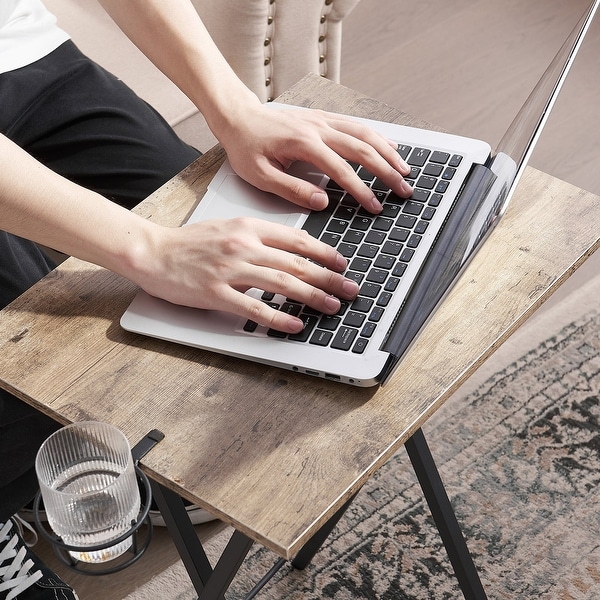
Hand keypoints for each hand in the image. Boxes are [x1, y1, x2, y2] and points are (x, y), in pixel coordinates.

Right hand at [137, 217, 359, 332]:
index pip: (297, 240)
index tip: (342, 263)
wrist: (153, 251)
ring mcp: (229, 270)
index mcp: (248, 228)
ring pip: (282, 284)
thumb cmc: (190, 242)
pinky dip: (278, 317)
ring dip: (312, 296)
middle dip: (329, 278)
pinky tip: (296, 324)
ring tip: (332, 306)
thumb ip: (259, 236)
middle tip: (350, 289)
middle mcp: (243, 246)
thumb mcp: (228, 228)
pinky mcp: (216, 293)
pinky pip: (254, 307)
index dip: (325, 253)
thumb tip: (293, 250)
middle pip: (296, 263)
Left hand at [218, 104, 412, 213]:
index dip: (362, 191)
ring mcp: (323, 120)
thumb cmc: (246, 147)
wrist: (238, 117)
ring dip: (389, 152)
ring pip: (365, 133)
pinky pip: (357, 125)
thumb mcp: (260, 176)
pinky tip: (390, 146)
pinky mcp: (323, 117)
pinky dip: (377, 136)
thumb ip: (292, 190)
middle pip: (363, 149)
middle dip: (387, 171)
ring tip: (406, 170)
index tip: (375, 206)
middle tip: (404, 190)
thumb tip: (322, 202)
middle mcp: (318, 128)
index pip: (342, 171)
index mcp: (304, 144)